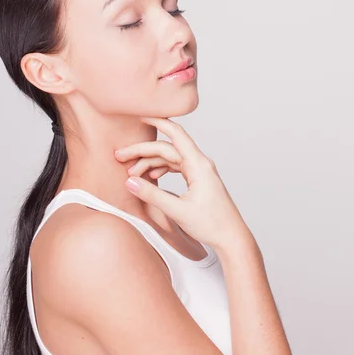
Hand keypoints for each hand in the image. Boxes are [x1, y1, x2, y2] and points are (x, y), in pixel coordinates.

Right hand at [114, 117, 255, 250]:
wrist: (232, 238)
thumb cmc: (212, 225)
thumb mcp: (178, 211)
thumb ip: (152, 195)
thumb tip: (130, 182)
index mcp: (199, 165)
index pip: (176, 135)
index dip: (158, 122)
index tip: (141, 115)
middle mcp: (200, 164)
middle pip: (167, 149)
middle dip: (142, 151)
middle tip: (120, 157)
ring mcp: (200, 172)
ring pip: (170, 159)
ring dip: (150, 163)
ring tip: (131, 173)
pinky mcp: (199, 181)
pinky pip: (176, 168)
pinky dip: (161, 170)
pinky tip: (150, 176)